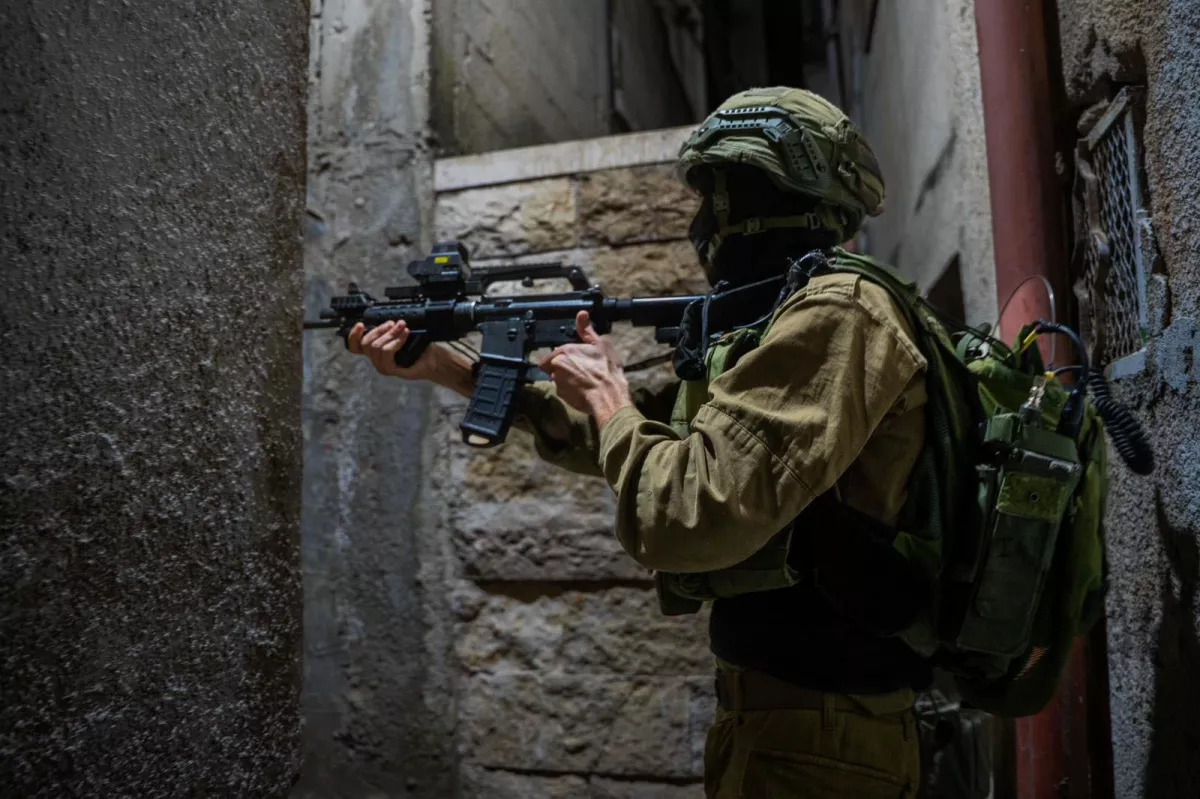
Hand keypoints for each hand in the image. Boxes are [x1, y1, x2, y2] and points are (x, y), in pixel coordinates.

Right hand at [348, 321, 474, 396]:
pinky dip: (396, 341)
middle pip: (366, 343)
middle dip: (380, 329)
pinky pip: (387, 352)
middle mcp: (376, 359)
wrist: (434, 359)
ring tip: (403, 327)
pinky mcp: (391, 370)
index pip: (354, 346)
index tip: (361, 324)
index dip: (353, 336)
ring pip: (377, 347)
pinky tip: (406, 335)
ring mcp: (383, 366)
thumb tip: (384, 318)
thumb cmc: (420, 346)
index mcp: (375, 350)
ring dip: (391, 334)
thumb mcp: (401, 333)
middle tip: (395, 323)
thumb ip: (389, 328)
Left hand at [539, 312, 632, 427]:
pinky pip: (562, 390)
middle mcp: (556, 366)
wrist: (608, 395)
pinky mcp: (561, 396)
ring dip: (566, 378)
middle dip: (564, 367)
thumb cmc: (606, 369)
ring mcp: (557, 382)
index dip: (564, 356)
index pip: (553, 353)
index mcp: (564, 351)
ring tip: (583, 381)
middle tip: (581, 370)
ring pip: (558, 378)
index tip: (576, 359)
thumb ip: (587, 330)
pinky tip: (582, 390)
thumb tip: (581, 313)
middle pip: (554, 365)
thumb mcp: (601, 344)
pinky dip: (570, 390)